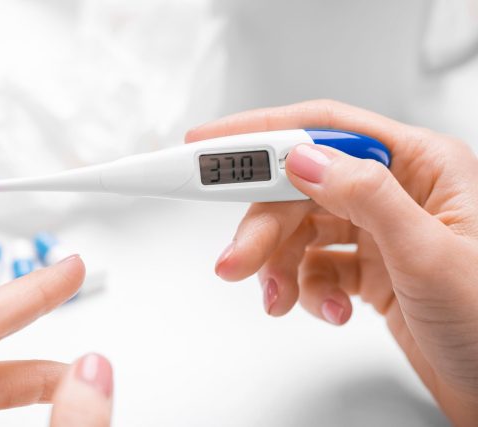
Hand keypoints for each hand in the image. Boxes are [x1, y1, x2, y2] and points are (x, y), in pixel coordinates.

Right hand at [187, 100, 477, 425]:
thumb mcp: (430, 255)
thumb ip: (366, 197)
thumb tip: (303, 160)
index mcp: (422, 166)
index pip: (325, 131)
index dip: (261, 135)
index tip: (209, 146)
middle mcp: (397, 191)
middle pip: (300, 190)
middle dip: (262, 228)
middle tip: (234, 260)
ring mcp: (380, 231)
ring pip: (301, 231)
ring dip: (280, 267)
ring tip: (279, 299)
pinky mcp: (368, 267)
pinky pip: (315, 266)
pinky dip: (307, 290)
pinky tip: (328, 310)